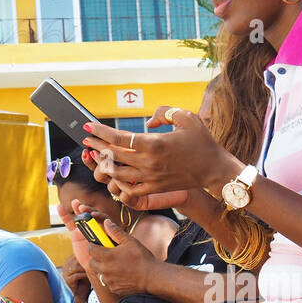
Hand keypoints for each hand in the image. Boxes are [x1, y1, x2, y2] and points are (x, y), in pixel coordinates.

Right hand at [61, 252, 91, 297]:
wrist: (81, 294)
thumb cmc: (85, 280)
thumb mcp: (86, 268)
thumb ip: (87, 261)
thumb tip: (96, 251)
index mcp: (69, 261)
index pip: (76, 253)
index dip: (86, 253)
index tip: (95, 254)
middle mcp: (66, 266)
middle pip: (76, 259)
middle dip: (86, 260)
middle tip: (95, 261)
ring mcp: (65, 273)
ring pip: (75, 267)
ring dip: (85, 267)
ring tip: (93, 268)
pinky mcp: (68, 280)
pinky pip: (76, 275)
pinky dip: (84, 275)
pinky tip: (90, 275)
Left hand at [80, 107, 239, 197]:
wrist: (214, 168)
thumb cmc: (202, 142)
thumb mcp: (186, 117)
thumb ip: (164, 112)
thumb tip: (148, 121)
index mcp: (154, 143)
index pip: (118, 138)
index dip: (100, 131)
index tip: (89, 126)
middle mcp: (149, 162)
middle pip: (113, 155)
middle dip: (96, 145)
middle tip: (87, 138)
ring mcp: (150, 177)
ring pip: (117, 174)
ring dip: (104, 164)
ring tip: (97, 156)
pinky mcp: (154, 188)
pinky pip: (129, 189)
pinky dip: (118, 183)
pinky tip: (115, 175)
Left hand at [85, 216, 157, 298]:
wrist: (152, 277)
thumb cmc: (142, 258)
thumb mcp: (130, 241)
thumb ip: (115, 231)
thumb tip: (106, 223)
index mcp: (107, 256)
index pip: (90, 249)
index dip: (93, 245)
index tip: (98, 244)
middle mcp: (105, 270)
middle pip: (92, 263)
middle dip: (96, 258)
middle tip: (106, 255)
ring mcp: (109, 281)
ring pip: (99, 273)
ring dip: (103, 268)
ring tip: (114, 265)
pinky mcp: (113, 289)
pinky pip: (107, 282)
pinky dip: (110, 278)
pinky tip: (120, 274)